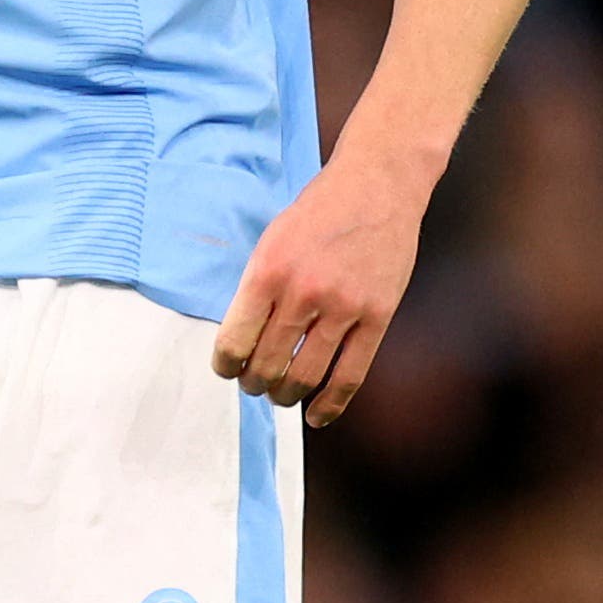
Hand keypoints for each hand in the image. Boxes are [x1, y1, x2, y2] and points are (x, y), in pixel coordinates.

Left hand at [211, 152, 425, 427]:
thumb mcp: (272, 239)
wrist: (376, 186)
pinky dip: (330, 405)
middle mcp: (302, 293)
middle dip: (254, 384)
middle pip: (268, 365)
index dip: (225, 365)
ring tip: (280, 394)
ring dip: (286, 395)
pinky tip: (316, 416)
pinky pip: (350, 376)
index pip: (235, 341)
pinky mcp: (377, 318)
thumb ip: (259, 287)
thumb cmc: (319, 211)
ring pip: (306, 377)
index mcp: (268, 271)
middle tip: (253, 384)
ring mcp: (343, 308)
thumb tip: (242, 338)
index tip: (226, 369)